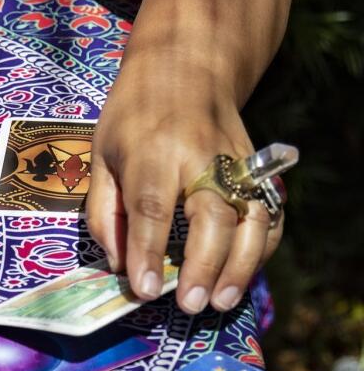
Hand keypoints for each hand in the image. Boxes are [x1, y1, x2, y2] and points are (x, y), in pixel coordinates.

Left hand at [87, 55, 283, 313]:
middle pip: (211, 216)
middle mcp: (201, 157)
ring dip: (240, 266)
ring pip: (250, 218)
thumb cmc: (133, 115)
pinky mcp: (257, 169)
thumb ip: (105, 212)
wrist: (189, 65)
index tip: (145, 290)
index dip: (149, 252)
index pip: (152, 207)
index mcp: (152, 151)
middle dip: (202, 265)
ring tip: (219, 302)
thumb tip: (119, 264)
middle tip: (190, 305)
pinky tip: (241, 276)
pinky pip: (269, 213)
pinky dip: (261, 249)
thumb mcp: (101, 154)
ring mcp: (236, 162)